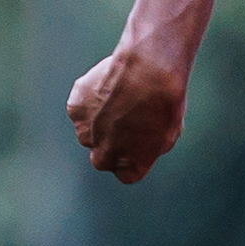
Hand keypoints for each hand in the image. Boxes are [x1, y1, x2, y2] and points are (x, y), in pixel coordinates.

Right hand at [67, 44, 189, 183]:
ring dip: (99, 121)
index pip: (127, 174)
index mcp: (133, 166)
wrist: (147, 71)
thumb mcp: (170, 131)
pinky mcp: (74, 110)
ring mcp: (85, 132)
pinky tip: (107, 86)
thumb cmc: (165, 100)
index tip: (137, 142)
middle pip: (102, 159)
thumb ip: (149, 146)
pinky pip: (80, 110)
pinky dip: (89, 101)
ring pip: (89, 133)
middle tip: (124, 121)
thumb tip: (139, 144)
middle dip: (111, 145)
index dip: (132, 158)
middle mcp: (105, 155)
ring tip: (119, 98)